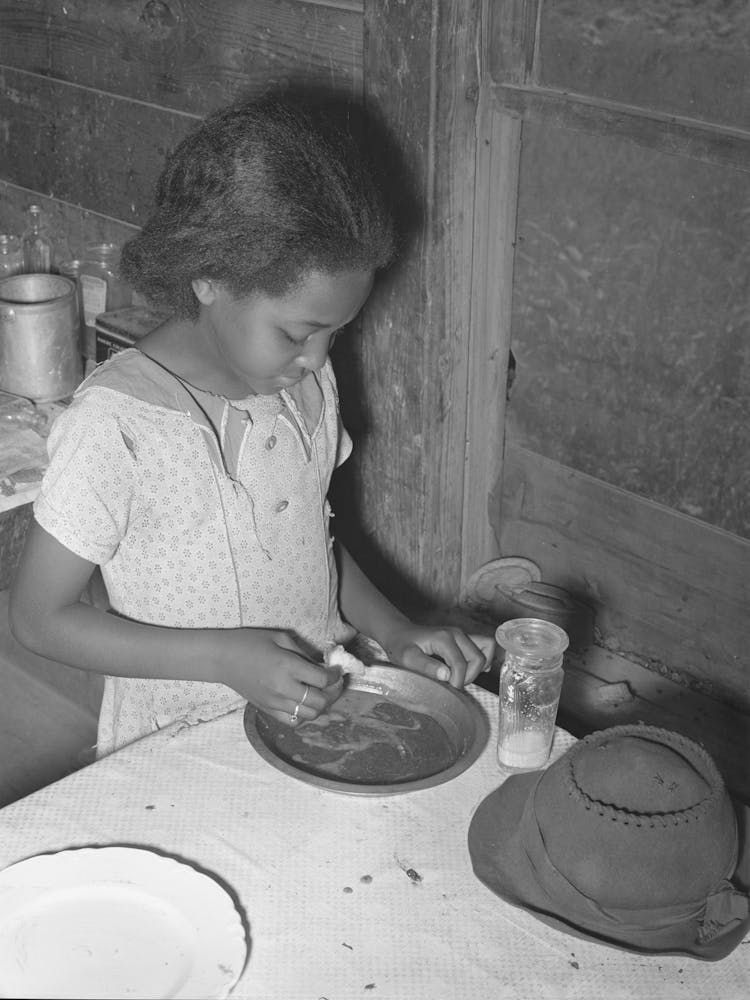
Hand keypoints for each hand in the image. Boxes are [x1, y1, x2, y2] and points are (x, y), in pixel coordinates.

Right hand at [216, 628, 343, 725]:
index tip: (336, 671)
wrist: (221, 658)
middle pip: (319, 701)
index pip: (321, 679)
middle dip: (332, 693)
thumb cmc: (250, 642)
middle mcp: (282, 688)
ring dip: (320, 705)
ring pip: (309, 715)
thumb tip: (321, 666)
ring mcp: (274, 702)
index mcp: (287, 666)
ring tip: (320, 693)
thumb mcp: (280, 638)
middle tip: (333, 684)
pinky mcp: (267, 710)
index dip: (334, 676)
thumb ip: (303, 653)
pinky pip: (293, 721)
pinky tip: (304, 703)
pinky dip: (304, 715)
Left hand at [378, 621, 494, 687]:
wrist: (400, 634)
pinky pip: (484, 646)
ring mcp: (462, 634)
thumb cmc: (401, 646)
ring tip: (462, 676)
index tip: (448, 690)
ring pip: (487, 648)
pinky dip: (481, 660)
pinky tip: (467, 670)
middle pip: (479, 658)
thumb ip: (426, 667)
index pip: (461, 664)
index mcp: (443, 638)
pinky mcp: (464, 638)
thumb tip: (447, 675)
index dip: (458, 681)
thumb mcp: (407, 659)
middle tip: (454, 684)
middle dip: (470, 676)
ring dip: (478, 667)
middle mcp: (457, 633)